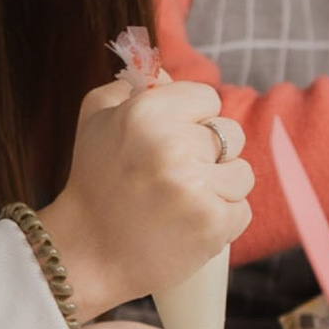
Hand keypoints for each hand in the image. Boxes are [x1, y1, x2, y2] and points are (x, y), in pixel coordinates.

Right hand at [39, 75, 252, 323]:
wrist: (86, 256)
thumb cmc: (94, 184)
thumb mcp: (97, 120)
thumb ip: (133, 85)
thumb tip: (168, 73)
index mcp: (147, 112)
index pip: (208, 97)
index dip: (192, 121)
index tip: (171, 142)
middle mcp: (174, 145)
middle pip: (231, 134)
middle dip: (209, 155)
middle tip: (172, 178)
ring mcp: (196, 187)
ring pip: (242, 174)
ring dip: (219, 189)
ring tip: (180, 204)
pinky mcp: (213, 224)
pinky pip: (242, 211)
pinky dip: (220, 221)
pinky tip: (186, 227)